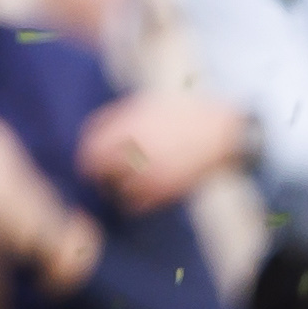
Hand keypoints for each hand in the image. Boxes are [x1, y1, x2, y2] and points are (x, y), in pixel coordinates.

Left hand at [79, 87, 251, 211]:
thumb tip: (91, 130)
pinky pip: (134, 205)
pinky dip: (129, 202)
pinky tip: (134, 195)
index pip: (90, 142)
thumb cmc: (183, 112)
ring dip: (111, 187)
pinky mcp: (165, 190)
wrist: (222, 131)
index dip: (85, 150)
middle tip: (96, 174)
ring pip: (113, 189)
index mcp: (130, 125)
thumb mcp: (147, 103)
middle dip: (94, 171)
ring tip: (115, 185)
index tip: (87, 155)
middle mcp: (136, 149)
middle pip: (96, 168)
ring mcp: (150, 172)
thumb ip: (119, 116)